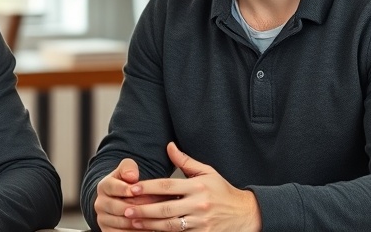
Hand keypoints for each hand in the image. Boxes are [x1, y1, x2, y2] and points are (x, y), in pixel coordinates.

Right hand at [94, 158, 173, 230]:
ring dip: (140, 221)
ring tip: (156, 218)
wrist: (120, 200)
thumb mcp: (127, 171)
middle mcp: (100, 204)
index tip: (136, 190)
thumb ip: (128, 168)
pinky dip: (138, 231)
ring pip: (123, 222)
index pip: (112, 187)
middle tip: (153, 207)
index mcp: (104, 186)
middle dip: (137, 207)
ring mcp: (103, 219)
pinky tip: (150, 227)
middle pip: (118, 207)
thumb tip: (132, 176)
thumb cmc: (127, 184)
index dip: (124, 189)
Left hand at [122, 142, 260, 230]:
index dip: (147, 187)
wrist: (245, 214)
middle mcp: (199, 205)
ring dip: (149, 224)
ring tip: (133, 223)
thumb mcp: (207, 172)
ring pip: (169, 225)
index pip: (167, 186)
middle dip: (143, 209)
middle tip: (125, 210)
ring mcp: (201, 223)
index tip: (131, 189)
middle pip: (165, 208)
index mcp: (198, 186)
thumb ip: (186, 161)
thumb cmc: (223, 192)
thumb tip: (169, 146)